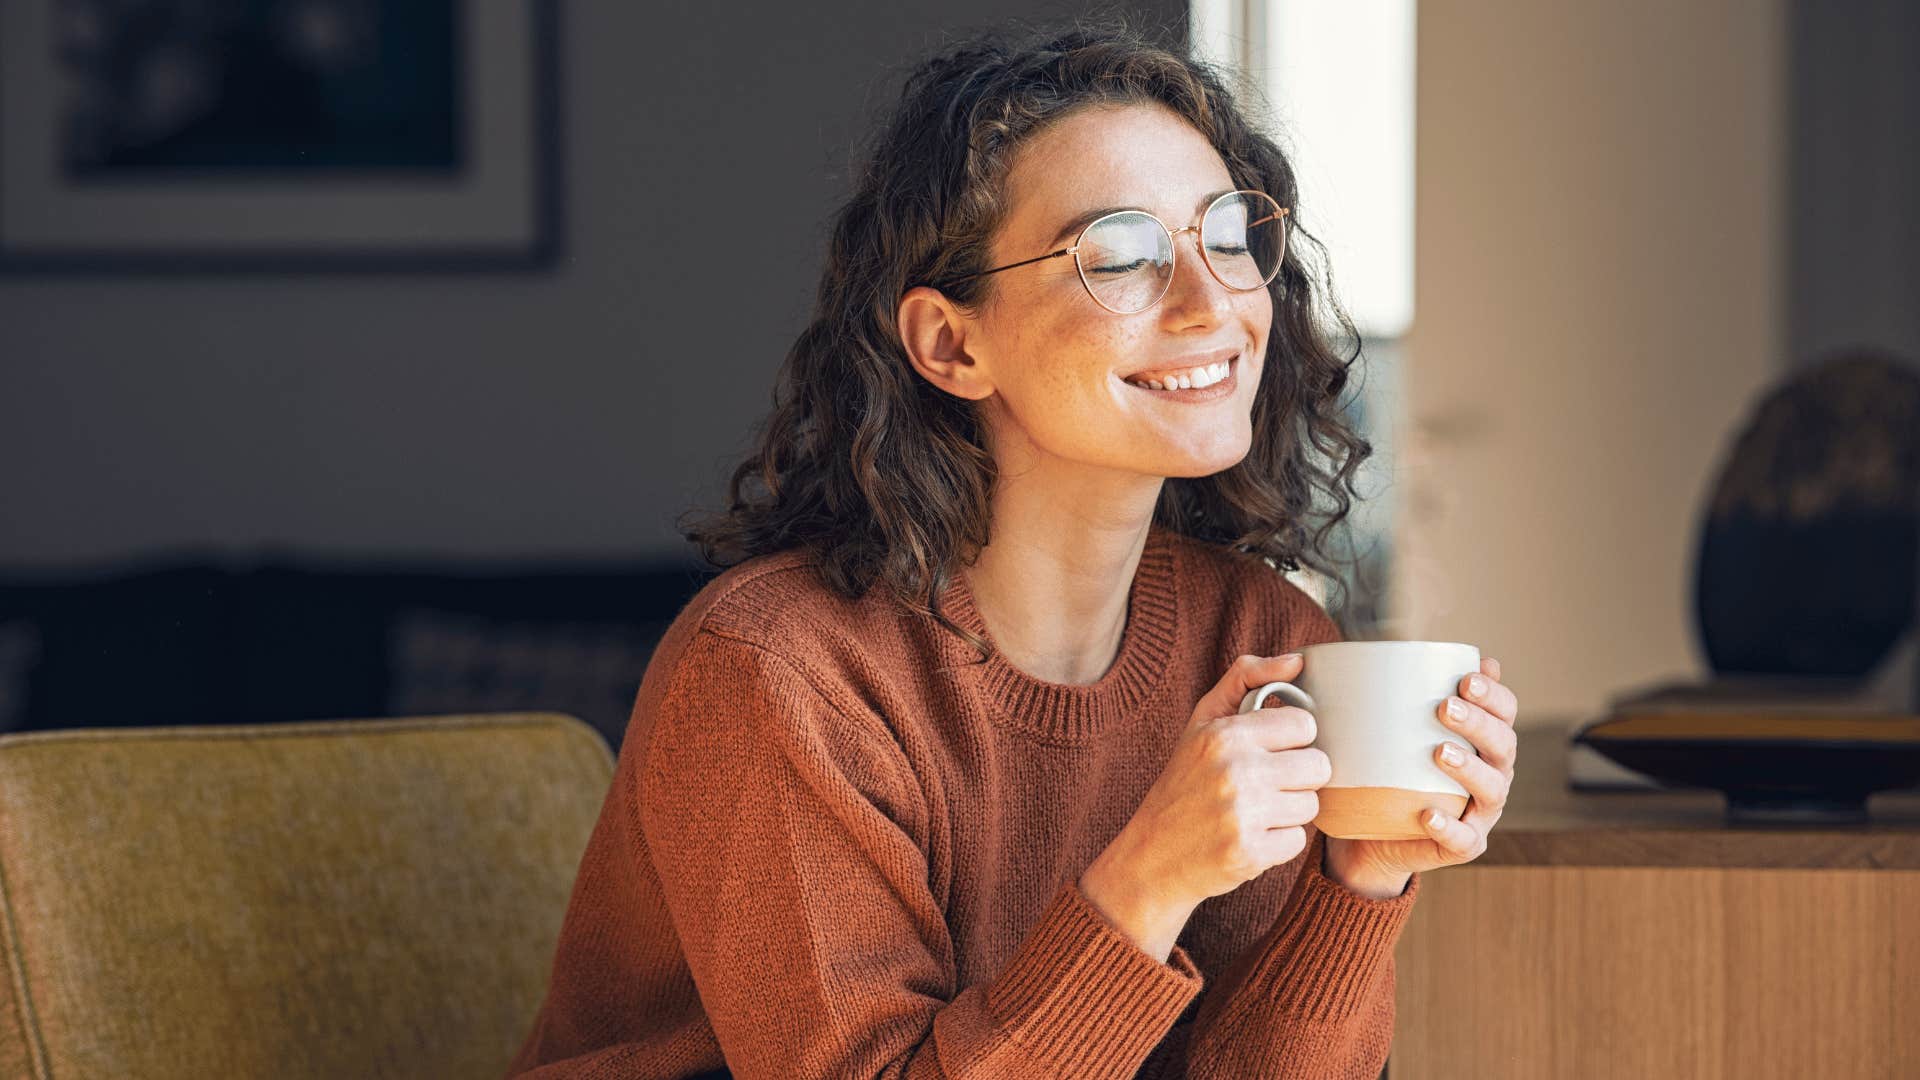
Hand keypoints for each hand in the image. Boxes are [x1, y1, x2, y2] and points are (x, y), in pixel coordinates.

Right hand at [1079, 653, 1328, 959]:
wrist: (1152, 855)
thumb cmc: (1184, 783)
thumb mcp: (1202, 722)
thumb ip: (1246, 679)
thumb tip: (1297, 660)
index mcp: (1225, 734)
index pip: (1305, 725)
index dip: (1293, 739)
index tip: (1271, 750)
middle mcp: (1235, 771)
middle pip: (1317, 766)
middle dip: (1297, 777)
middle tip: (1266, 784)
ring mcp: (1243, 814)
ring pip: (1311, 805)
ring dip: (1289, 811)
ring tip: (1255, 812)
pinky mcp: (1250, 853)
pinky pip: (1298, 841)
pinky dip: (1278, 843)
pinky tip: (1250, 837)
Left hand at [1324, 657, 1518, 892]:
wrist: (1373, 833)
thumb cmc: (1391, 770)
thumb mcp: (1396, 730)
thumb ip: (1406, 694)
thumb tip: (1398, 650)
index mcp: (1484, 741)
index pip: (1505, 712)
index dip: (1494, 695)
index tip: (1465, 678)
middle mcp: (1492, 774)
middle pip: (1503, 746)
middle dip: (1479, 723)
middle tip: (1445, 707)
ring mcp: (1480, 812)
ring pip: (1492, 790)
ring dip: (1470, 769)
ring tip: (1440, 752)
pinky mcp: (1462, 845)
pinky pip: (1463, 839)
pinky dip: (1449, 826)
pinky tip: (1428, 814)